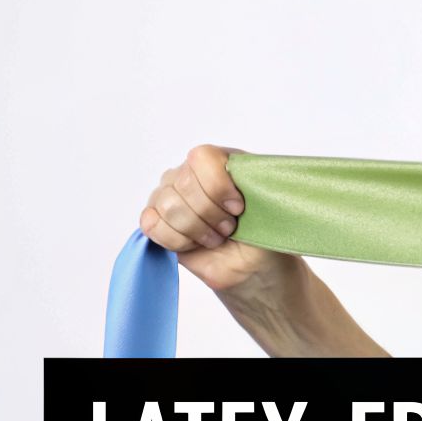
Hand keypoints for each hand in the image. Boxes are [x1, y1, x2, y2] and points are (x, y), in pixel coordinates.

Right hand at [140, 144, 287, 293]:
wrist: (252, 263)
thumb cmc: (262, 233)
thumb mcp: (270, 208)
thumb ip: (256, 189)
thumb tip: (240, 187)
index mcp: (222, 161)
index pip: (202, 157)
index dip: (218, 186)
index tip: (238, 208)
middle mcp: (190, 172)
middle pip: (184, 183)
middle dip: (210, 213)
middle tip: (229, 228)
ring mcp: (169, 194)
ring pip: (167, 205)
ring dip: (196, 229)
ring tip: (215, 238)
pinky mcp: (155, 219)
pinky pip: (151, 224)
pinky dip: (176, 239)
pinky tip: (194, 243)